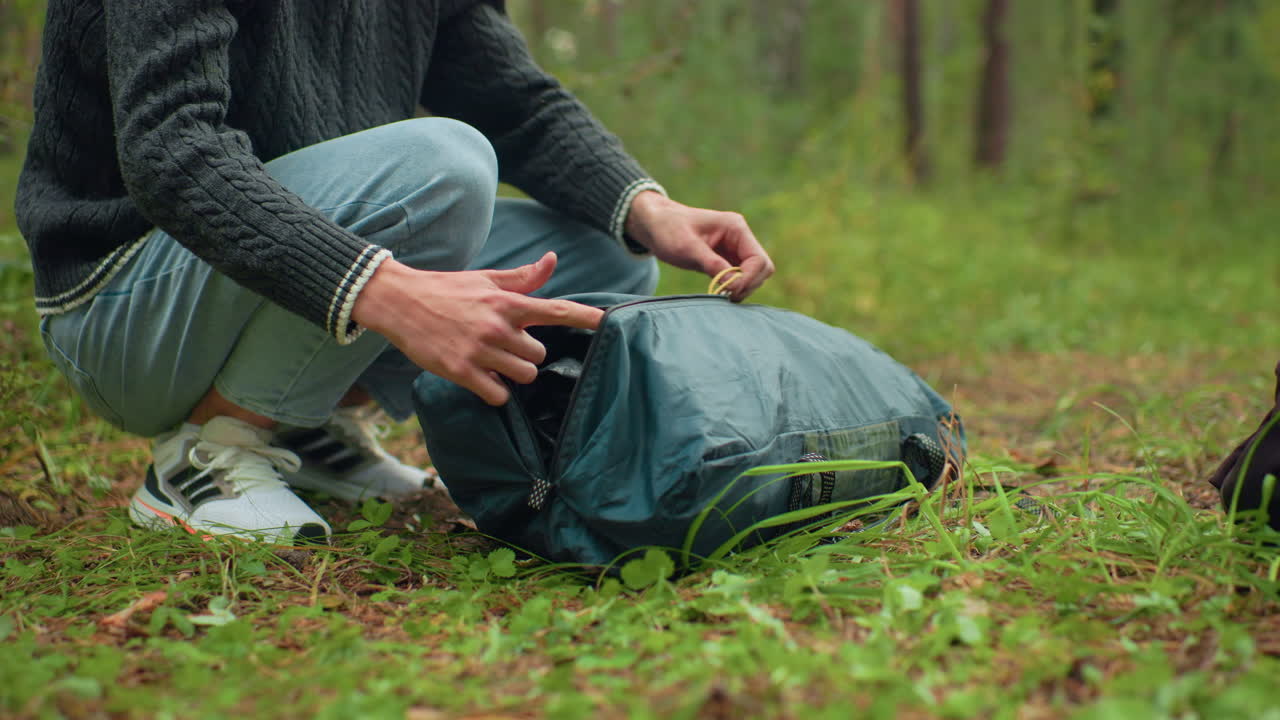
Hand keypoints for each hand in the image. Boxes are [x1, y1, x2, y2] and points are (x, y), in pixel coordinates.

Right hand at [352, 252, 602, 405]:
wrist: (399, 301)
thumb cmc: (447, 290)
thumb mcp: (486, 279)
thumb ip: (523, 278)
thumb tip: (552, 260)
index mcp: (507, 302)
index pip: (555, 310)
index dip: (585, 317)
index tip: (607, 323)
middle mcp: (498, 326)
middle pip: (540, 355)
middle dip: (526, 355)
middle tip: (504, 347)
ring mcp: (480, 350)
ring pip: (524, 376)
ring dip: (513, 374)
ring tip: (493, 361)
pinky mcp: (462, 371)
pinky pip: (498, 394)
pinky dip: (494, 391)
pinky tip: (481, 377)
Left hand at [624, 191, 774, 300]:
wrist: (654, 223)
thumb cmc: (668, 229)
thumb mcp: (687, 248)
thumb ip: (713, 264)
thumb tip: (735, 285)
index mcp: (735, 228)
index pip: (759, 260)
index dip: (748, 279)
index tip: (729, 291)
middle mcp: (740, 237)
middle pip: (762, 268)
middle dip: (748, 284)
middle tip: (726, 296)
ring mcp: (735, 248)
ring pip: (754, 275)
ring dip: (742, 288)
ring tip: (720, 294)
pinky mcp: (726, 259)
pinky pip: (741, 277)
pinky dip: (734, 287)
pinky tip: (719, 291)